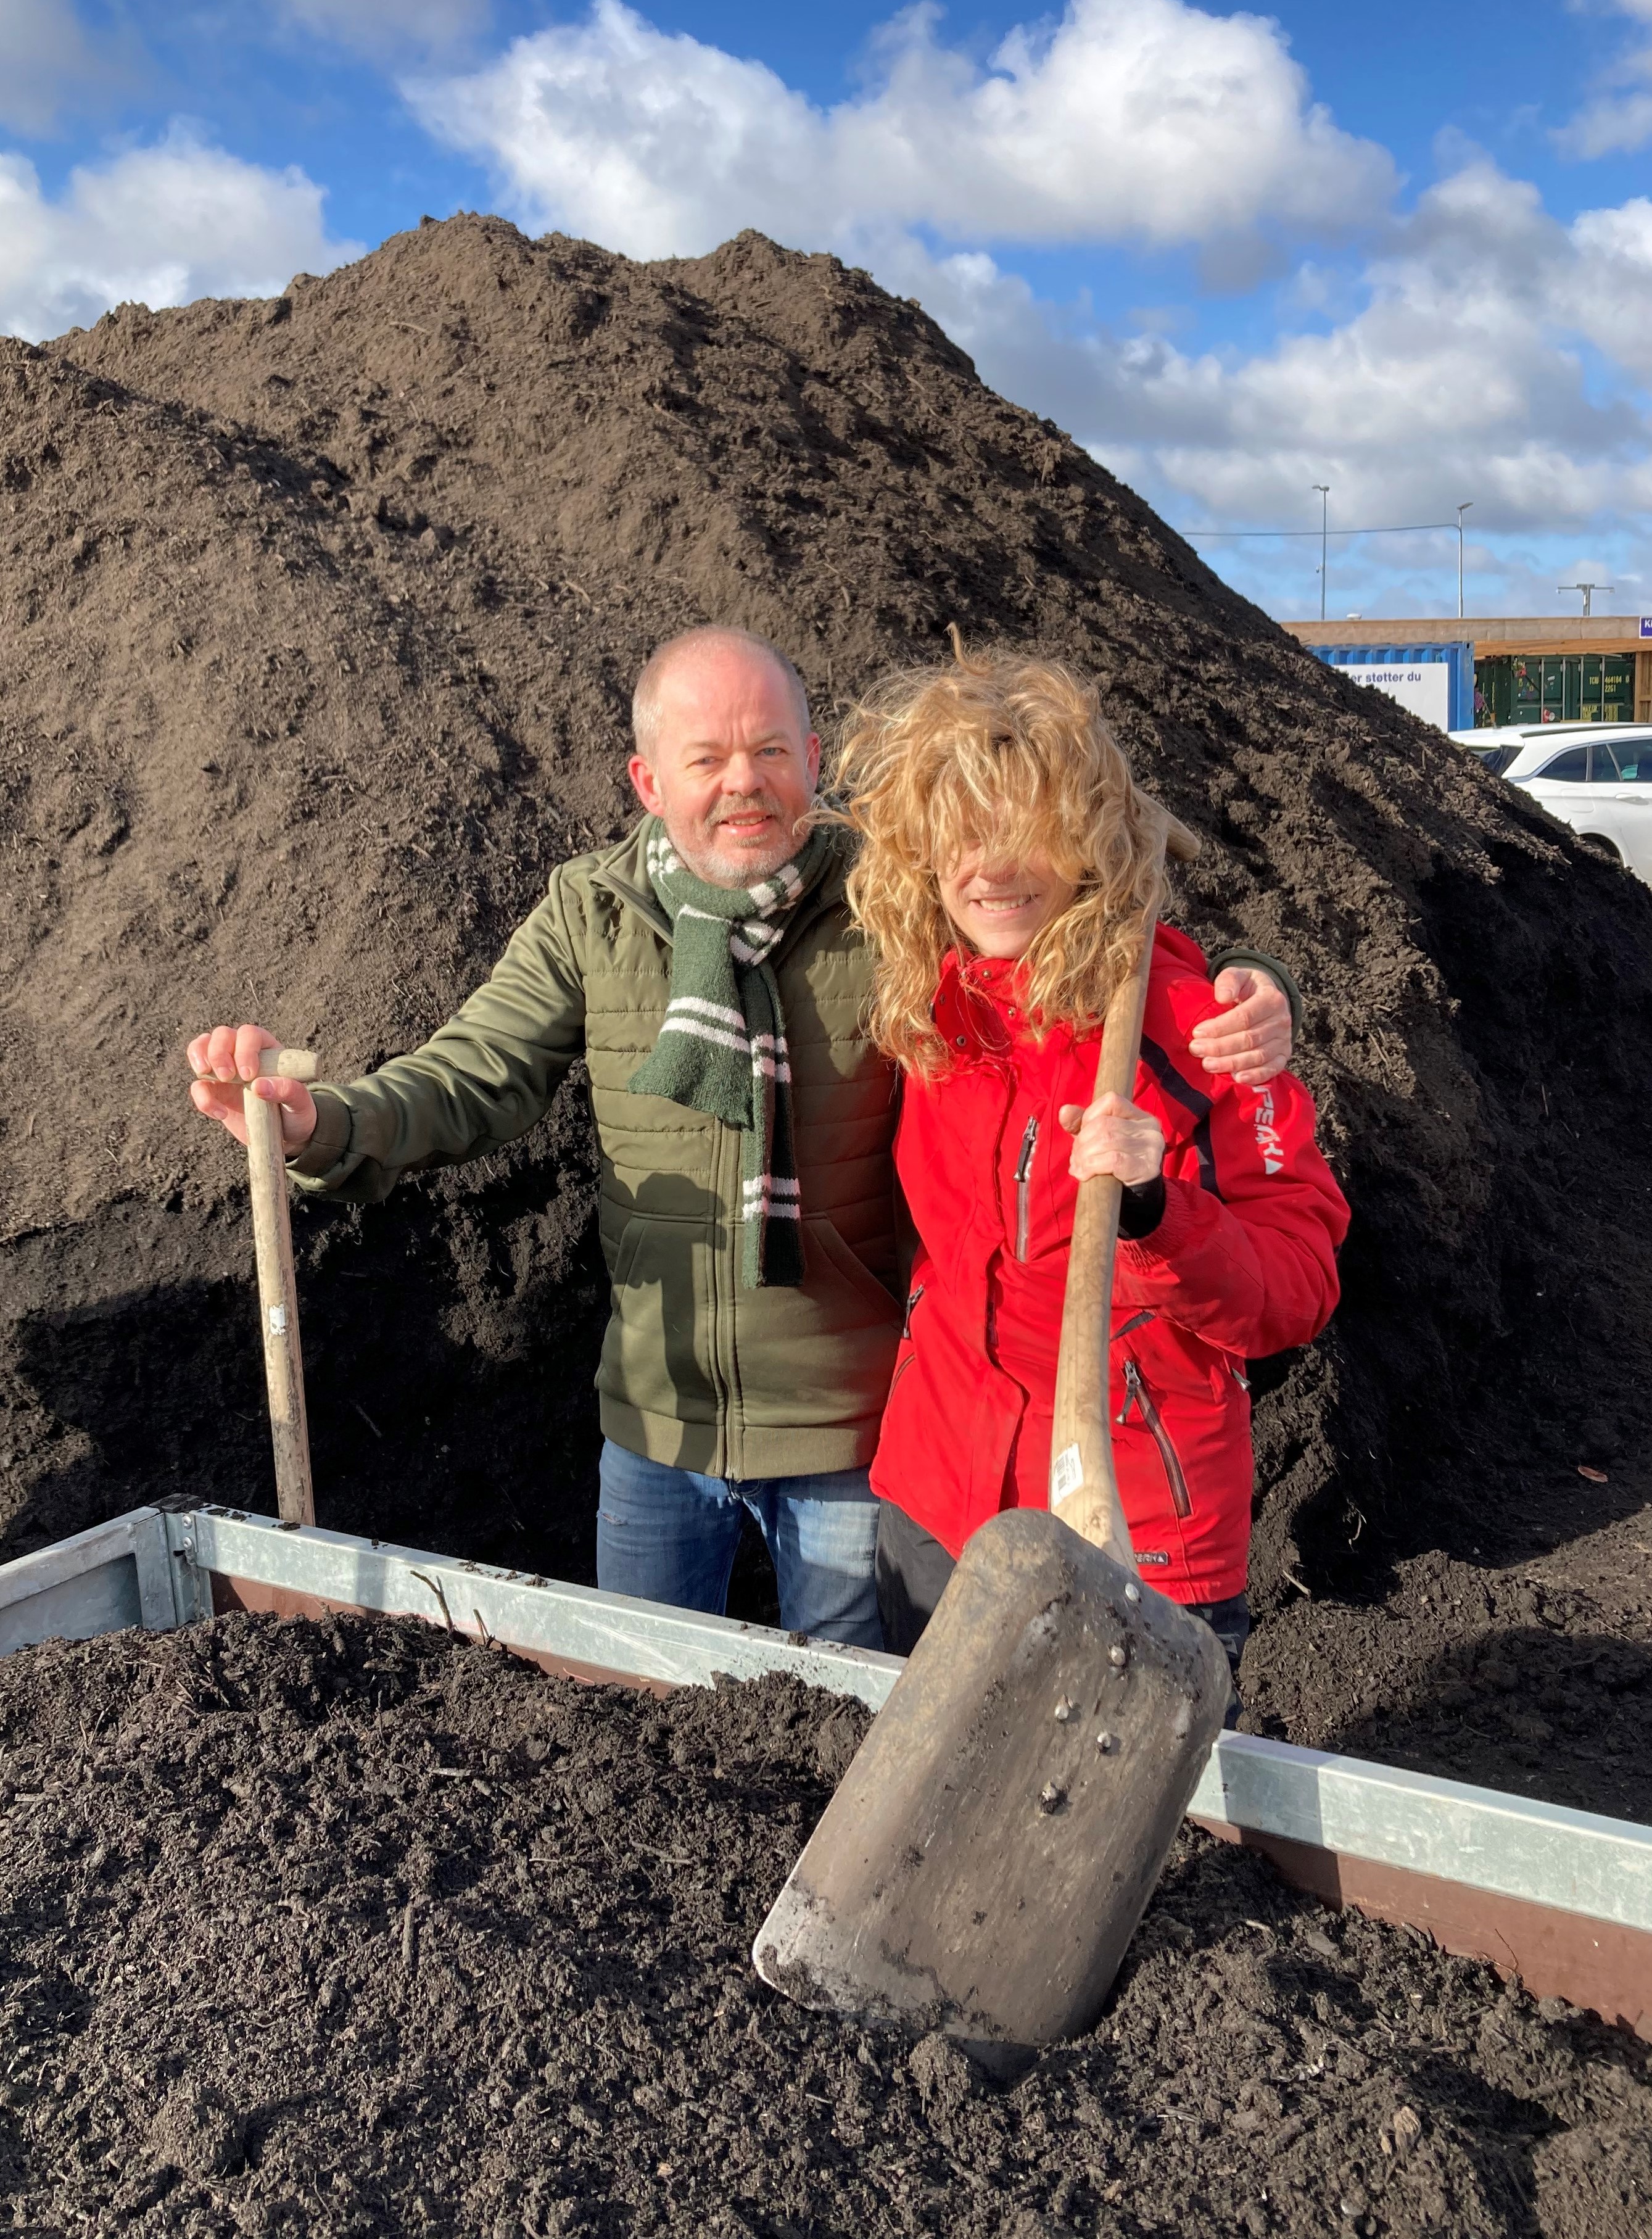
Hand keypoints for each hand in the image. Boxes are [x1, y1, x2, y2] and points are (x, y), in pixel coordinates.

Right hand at [187, 1023, 316, 1154]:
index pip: (250, 1034)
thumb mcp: (300, 1103)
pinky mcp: (213, 1091)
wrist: (287, 1135)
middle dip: (218, 1052)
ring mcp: (225, 1070)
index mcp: (267, 1050)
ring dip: (199, 1058)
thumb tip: (259, 1085)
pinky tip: (220, 1113)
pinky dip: (201, 1097)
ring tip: (206, 1076)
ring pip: (201, 1048)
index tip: (249, 1075)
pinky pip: (198, 1086)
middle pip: (221, 1035)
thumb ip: (288, 1091)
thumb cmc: (297, 1112)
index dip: (245, 1050)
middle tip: (227, 1077)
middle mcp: (243, 1054)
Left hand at [1059, 1092, 1165, 1187]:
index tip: (1081, 1137)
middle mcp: (1150, 1128)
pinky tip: (1084, 1175)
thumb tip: (1064, 1111)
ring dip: (1084, 1156)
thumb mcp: (1097, 1140)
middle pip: (1104, 1124)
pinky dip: (1092, 1166)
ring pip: (1106, 1140)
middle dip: (1082, 1142)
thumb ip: (1081, 1124)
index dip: (1089, 1117)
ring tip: (1078, 1168)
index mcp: (1140, 1116)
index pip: (1111, 1101)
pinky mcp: (1148, 1167)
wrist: (1137, 1198)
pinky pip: (1113, 1159)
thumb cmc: (1116, 1165)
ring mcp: (1152, 1147)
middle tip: (1075, 1159)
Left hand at [1187, 967, 1292, 1085]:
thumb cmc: (1247, 988)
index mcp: (1272, 999)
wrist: (1267, 998)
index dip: (1220, 1027)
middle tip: (1196, 1049)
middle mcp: (1282, 1021)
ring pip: (1258, 1056)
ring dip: (1231, 1063)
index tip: (1197, 1032)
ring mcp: (1284, 1040)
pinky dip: (1256, 1076)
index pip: (1244, 1017)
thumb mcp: (1238, 975)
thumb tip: (1222, 996)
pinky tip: (1237, 1078)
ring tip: (1208, 1065)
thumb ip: (1229, 980)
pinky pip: (1272, 1069)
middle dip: (1220, 1047)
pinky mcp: (1283, 1055)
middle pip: (1249, 1039)